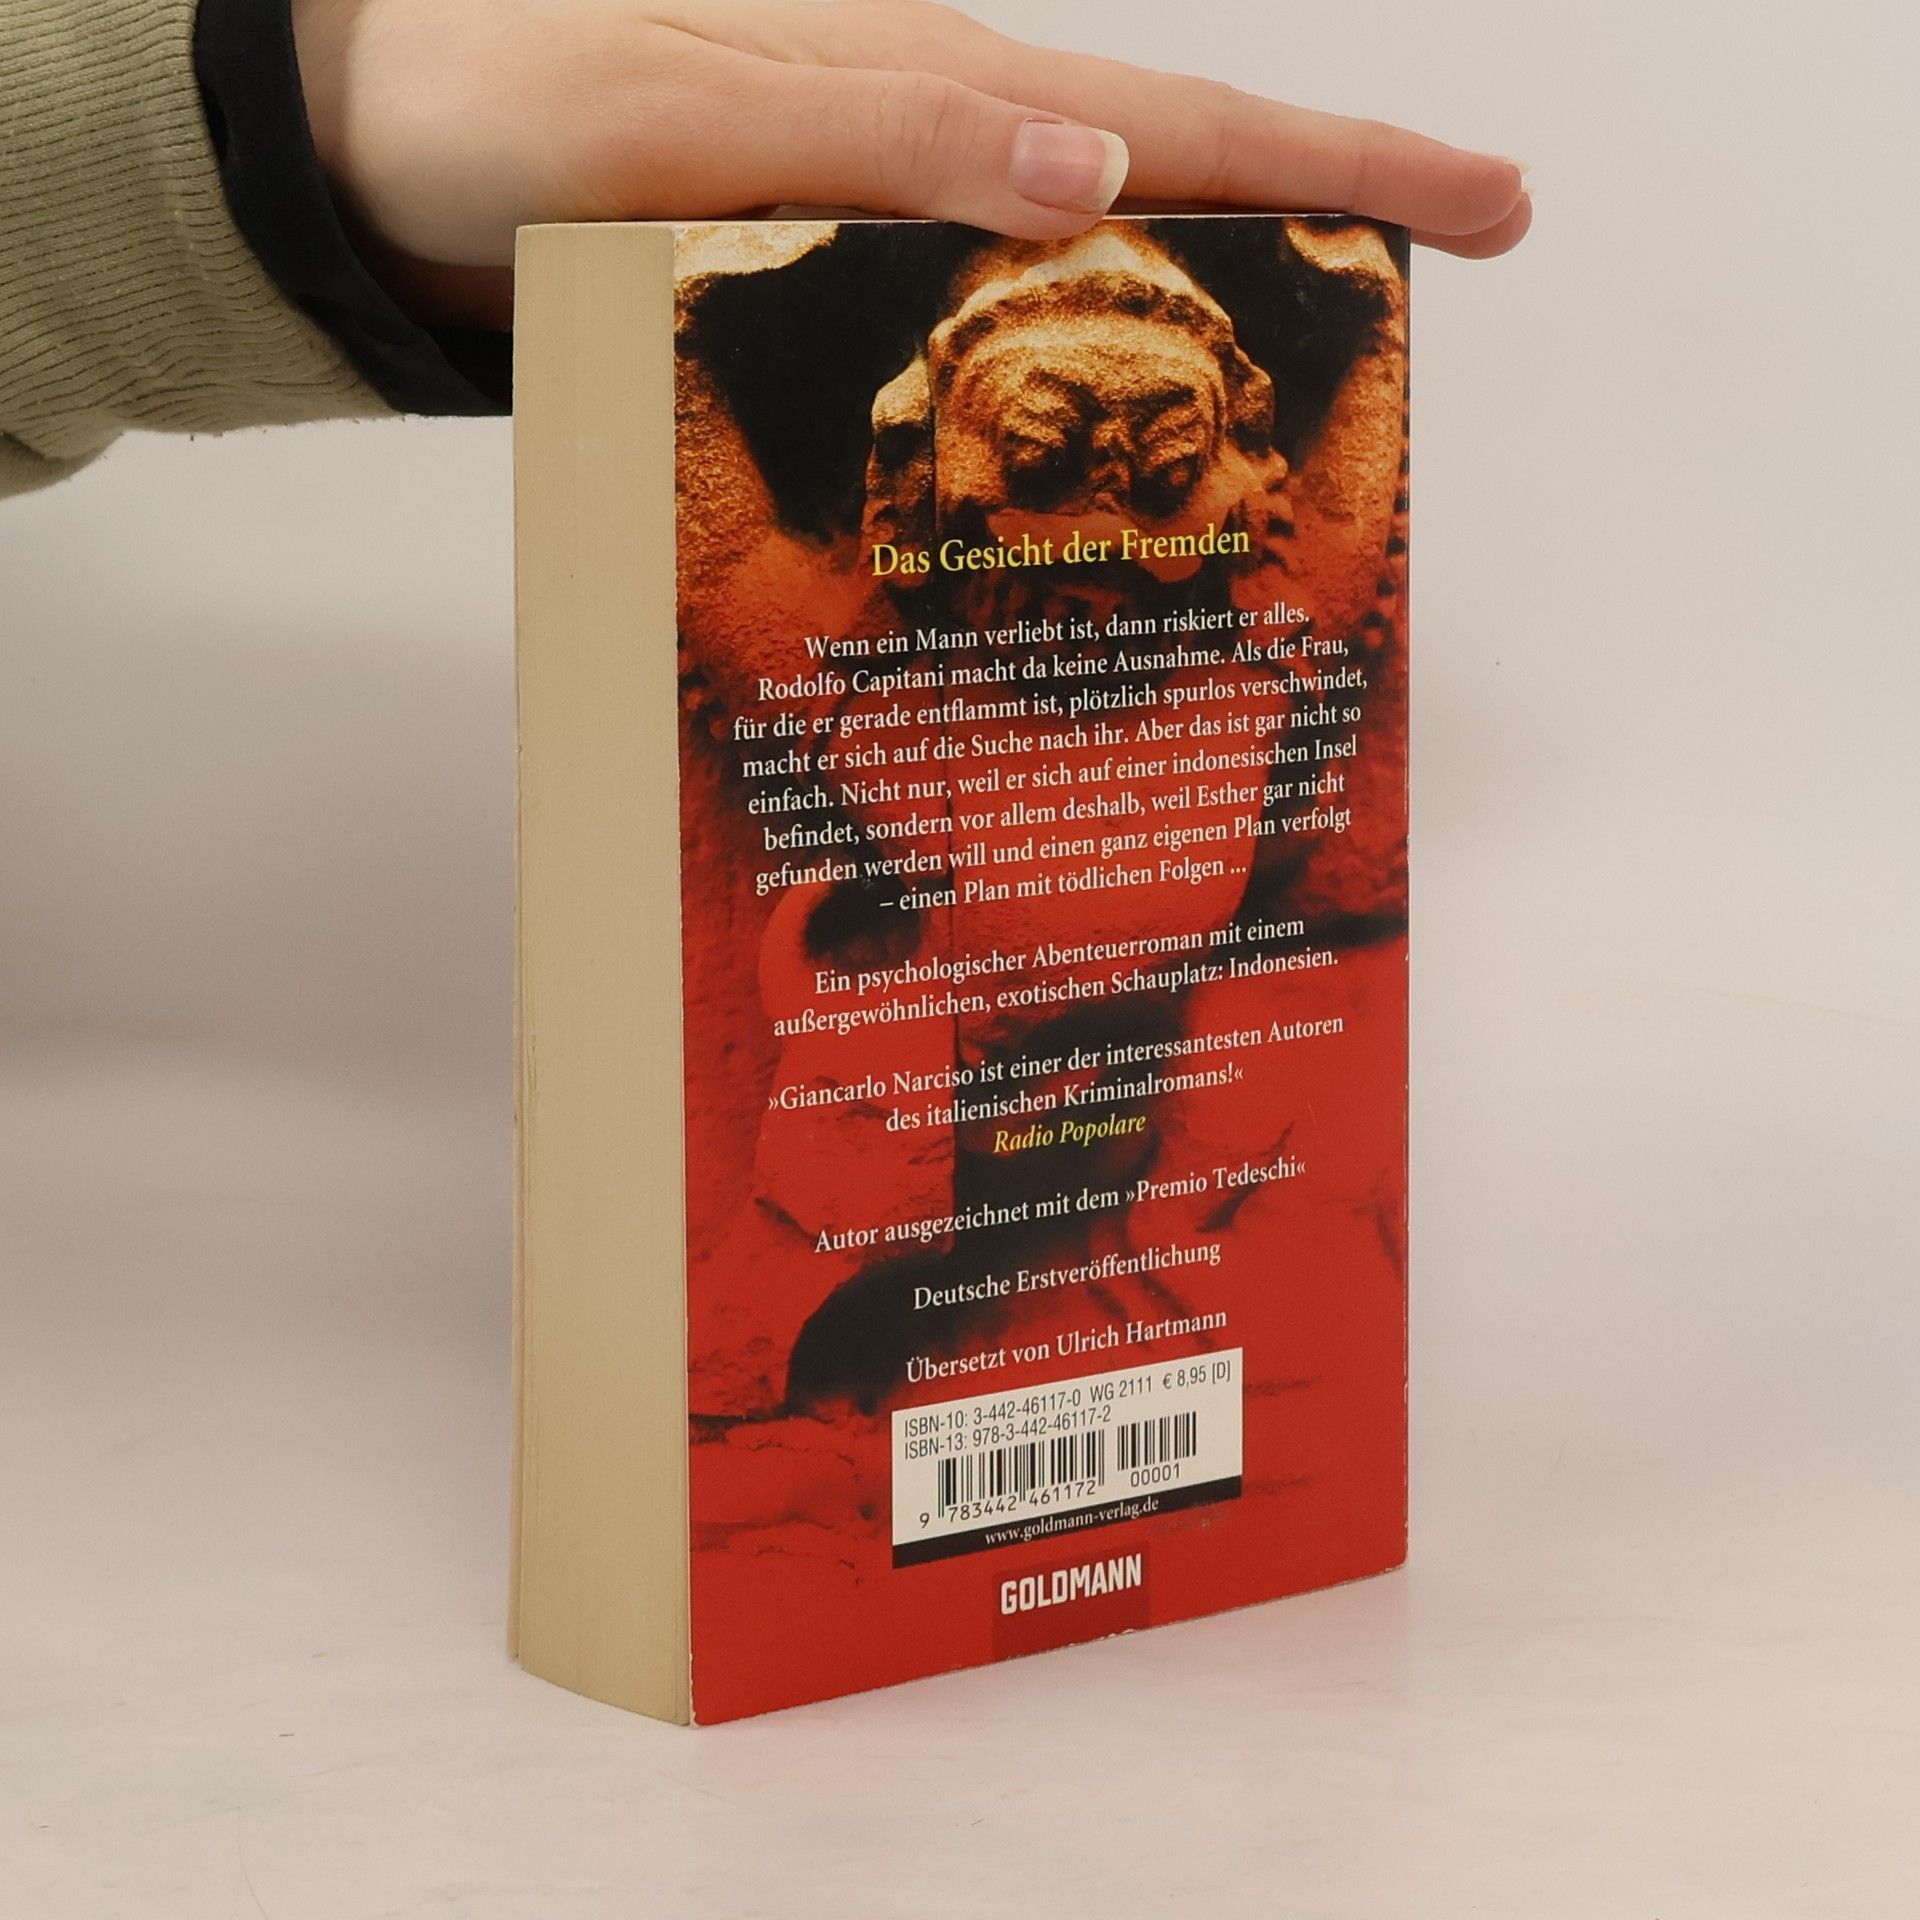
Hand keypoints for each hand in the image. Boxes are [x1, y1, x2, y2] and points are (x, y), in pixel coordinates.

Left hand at [292, 0, 1530, 326]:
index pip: (1174, 118)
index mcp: (921, 84)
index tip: (1488, 199)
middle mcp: (929, 135)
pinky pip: (991, 308)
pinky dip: (1075, 353)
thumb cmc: (501, 115)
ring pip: (1093, 249)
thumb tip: (1098, 169)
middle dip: (1330, 215)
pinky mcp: (842, 259)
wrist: (382, 151)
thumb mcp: (678, 114)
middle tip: (1467, 260)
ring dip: (1216, 300)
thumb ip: (881, 131)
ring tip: (1326, 374)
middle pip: (1170, 170)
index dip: (1342, 160)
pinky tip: (1108, 413)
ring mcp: (891, 199)